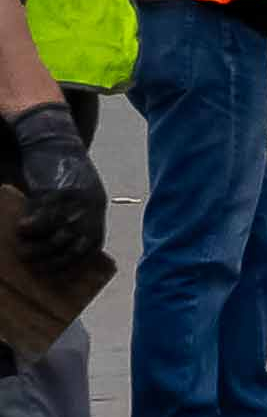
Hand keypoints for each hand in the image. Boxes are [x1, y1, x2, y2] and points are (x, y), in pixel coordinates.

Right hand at [9, 102, 104, 273]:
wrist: (56, 142)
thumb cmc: (63, 172)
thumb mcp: (78, 196)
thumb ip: (74, 218)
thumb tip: (57, 246)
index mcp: (97, 211)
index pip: (91, 247)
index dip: (75, 264)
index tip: (58, 275)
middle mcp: (89, 209)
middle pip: (74, 246)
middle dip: (54, 262)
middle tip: (35, 267)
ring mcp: (73, 202)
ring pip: (57, 237)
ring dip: (38, 249)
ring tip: (22, 252)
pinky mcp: (55, 192)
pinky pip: (43, 218)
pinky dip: (31, 228)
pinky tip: (19, 230)